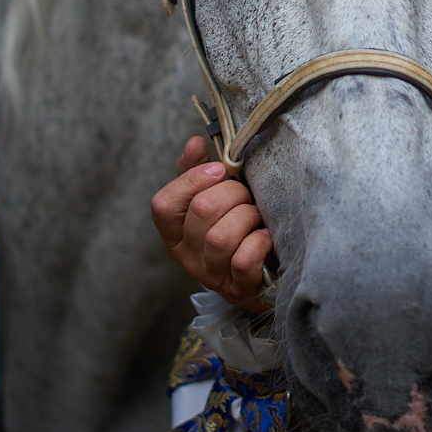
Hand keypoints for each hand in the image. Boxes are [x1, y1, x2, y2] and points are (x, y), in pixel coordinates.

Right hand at [151, 136, 273, 312]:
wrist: (267, 271)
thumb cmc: (236, 225)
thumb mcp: (214, 197)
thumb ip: (198, 171)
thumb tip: (194, 143)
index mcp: (175, 231)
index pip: (164, 204)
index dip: (192, 181)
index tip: (219, 170)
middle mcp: (187, 255)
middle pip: (201, 211)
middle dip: (232, 194)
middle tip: (246, 196)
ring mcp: (211, 274)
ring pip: (221, 237)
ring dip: (247, 217)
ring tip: (257, 216)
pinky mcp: (238, 288)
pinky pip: (243, 261)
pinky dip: (258, 243)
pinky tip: (265, 236)